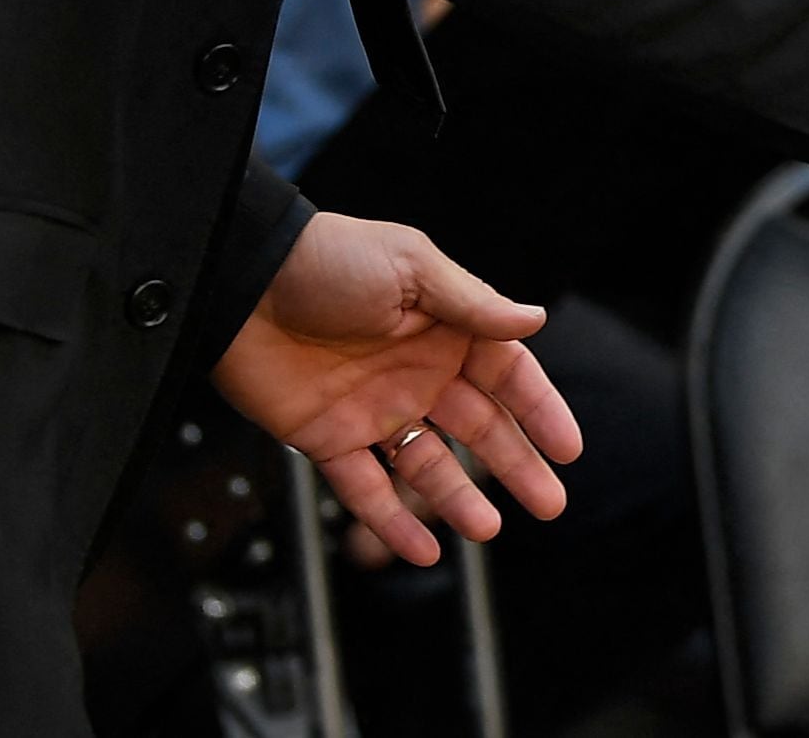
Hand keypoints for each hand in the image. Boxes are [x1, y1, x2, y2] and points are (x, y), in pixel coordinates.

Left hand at [214, 211, 584, 564]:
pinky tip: (422, 551)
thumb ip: (472, 302)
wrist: (240, 279)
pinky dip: (391, 522)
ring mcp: (374, 408)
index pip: (507, 375)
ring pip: (427, 466)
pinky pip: (366, 488)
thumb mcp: (410, 267)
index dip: (539, 411)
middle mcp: (416, 371)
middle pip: (478, 428)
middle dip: (515, 466)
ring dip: (458, 499)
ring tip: (488, 530)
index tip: (568, 448)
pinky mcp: (328, 437)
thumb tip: (536, 318)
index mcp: (444, 327)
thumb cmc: (326, 257)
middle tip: (550, 503)